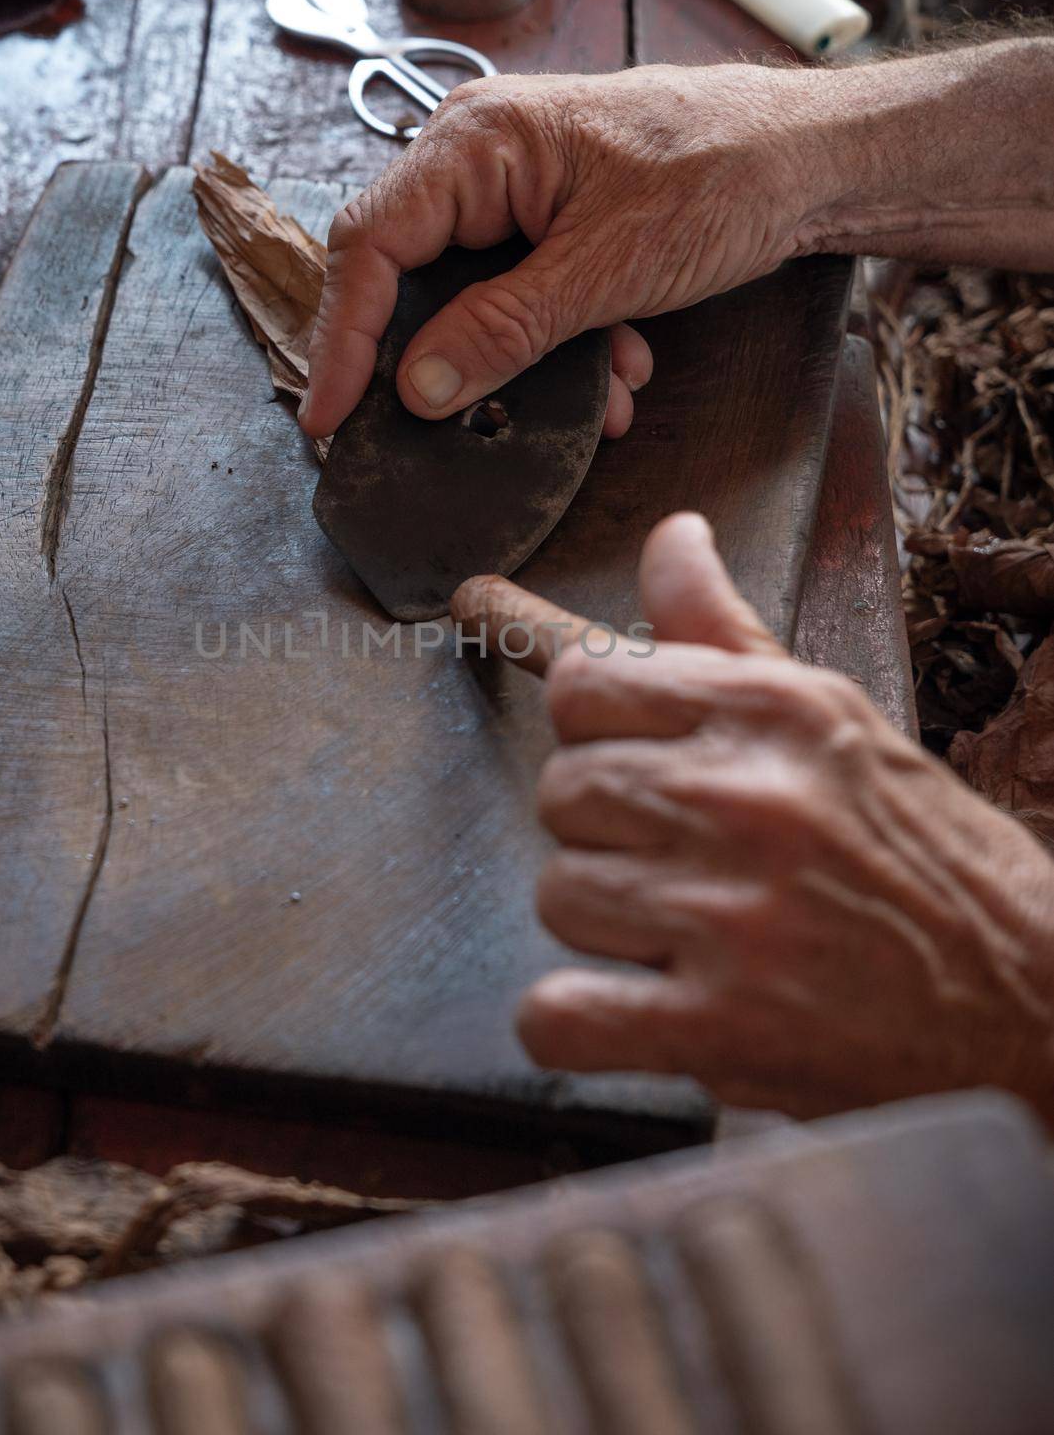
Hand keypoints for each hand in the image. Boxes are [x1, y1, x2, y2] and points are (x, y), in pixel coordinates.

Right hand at [301, 65, 815, 440]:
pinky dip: (562, 346)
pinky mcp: (550, 221)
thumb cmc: (723, 177)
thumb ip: (505, 330)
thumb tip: (420, 388)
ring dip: (525, 364)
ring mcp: (515, 189)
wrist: (812, 160)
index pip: (370, 246)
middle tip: (449, 429)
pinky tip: (620, 369)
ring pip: (472, 299)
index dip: (342, 339)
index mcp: (476, 143)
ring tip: (597, 399)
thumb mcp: (606, 270)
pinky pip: (521, 296)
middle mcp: (480, 158)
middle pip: (410, 278)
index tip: (332, 418)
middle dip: (451, 362)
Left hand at [453, 514, 1053, 1122]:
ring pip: (558, 895)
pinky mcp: (725, 1029)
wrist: (1039, 1001)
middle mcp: (749, 799)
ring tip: (685, 939)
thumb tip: (671, 536)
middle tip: (673, 862)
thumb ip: (725, 633)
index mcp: (773, 711)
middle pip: (561, 792)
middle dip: (603, 832)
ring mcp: (734, 917)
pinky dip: (572, 1026)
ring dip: (606, 928)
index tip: (634, 762)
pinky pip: (560, 1017)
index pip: (583, 684)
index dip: (593, 730)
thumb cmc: (928, 857)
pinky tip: (631, 1014)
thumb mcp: (837, 719)